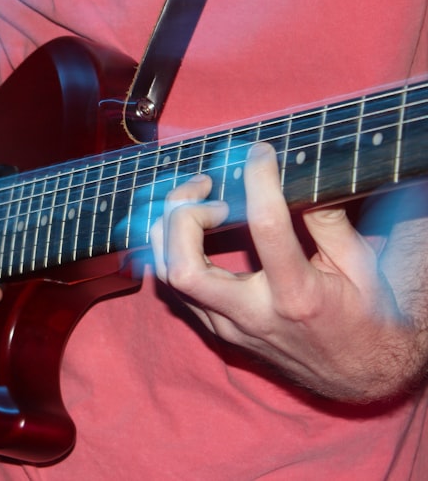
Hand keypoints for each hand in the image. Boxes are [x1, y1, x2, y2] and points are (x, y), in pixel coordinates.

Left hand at [150, 142, 422, 401]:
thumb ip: (329, 221)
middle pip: (184, 267)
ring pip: (169, 278)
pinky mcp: (217, 329)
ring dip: (169, 229)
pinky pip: (176, 288)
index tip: (259, 154)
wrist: (357, 378)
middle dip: (183, 215)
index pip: (265, 228)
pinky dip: (172, 249)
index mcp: (298, 296)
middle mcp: (253, 314)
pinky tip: (190, 225)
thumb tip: (301, 177)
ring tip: (198, 198)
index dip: (258, 181)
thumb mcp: (360, 267)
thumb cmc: (365, 318)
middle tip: (206, 184)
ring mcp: (228, 325)